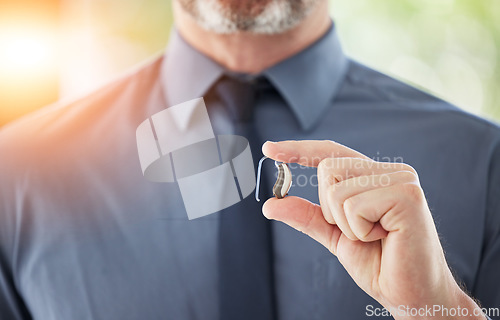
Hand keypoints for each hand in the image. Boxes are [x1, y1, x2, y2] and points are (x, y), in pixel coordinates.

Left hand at [262, 140, 483, 319]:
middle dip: (331, 210)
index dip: (299, 149)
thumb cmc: (378, 263)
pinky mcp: (407, 195)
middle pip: (328, 168)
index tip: (269, 149)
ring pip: (337, 189)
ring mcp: (402, 180)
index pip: (331, 153)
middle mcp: (390, 172)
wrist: (409, 295)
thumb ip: (307, 216)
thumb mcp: (334, 236)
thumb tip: (271, 204)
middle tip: (361, 231)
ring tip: (375, 236)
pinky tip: (384, 238)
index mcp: (374, 176)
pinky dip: (359, 230)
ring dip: (346, 224)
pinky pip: (354, 206)